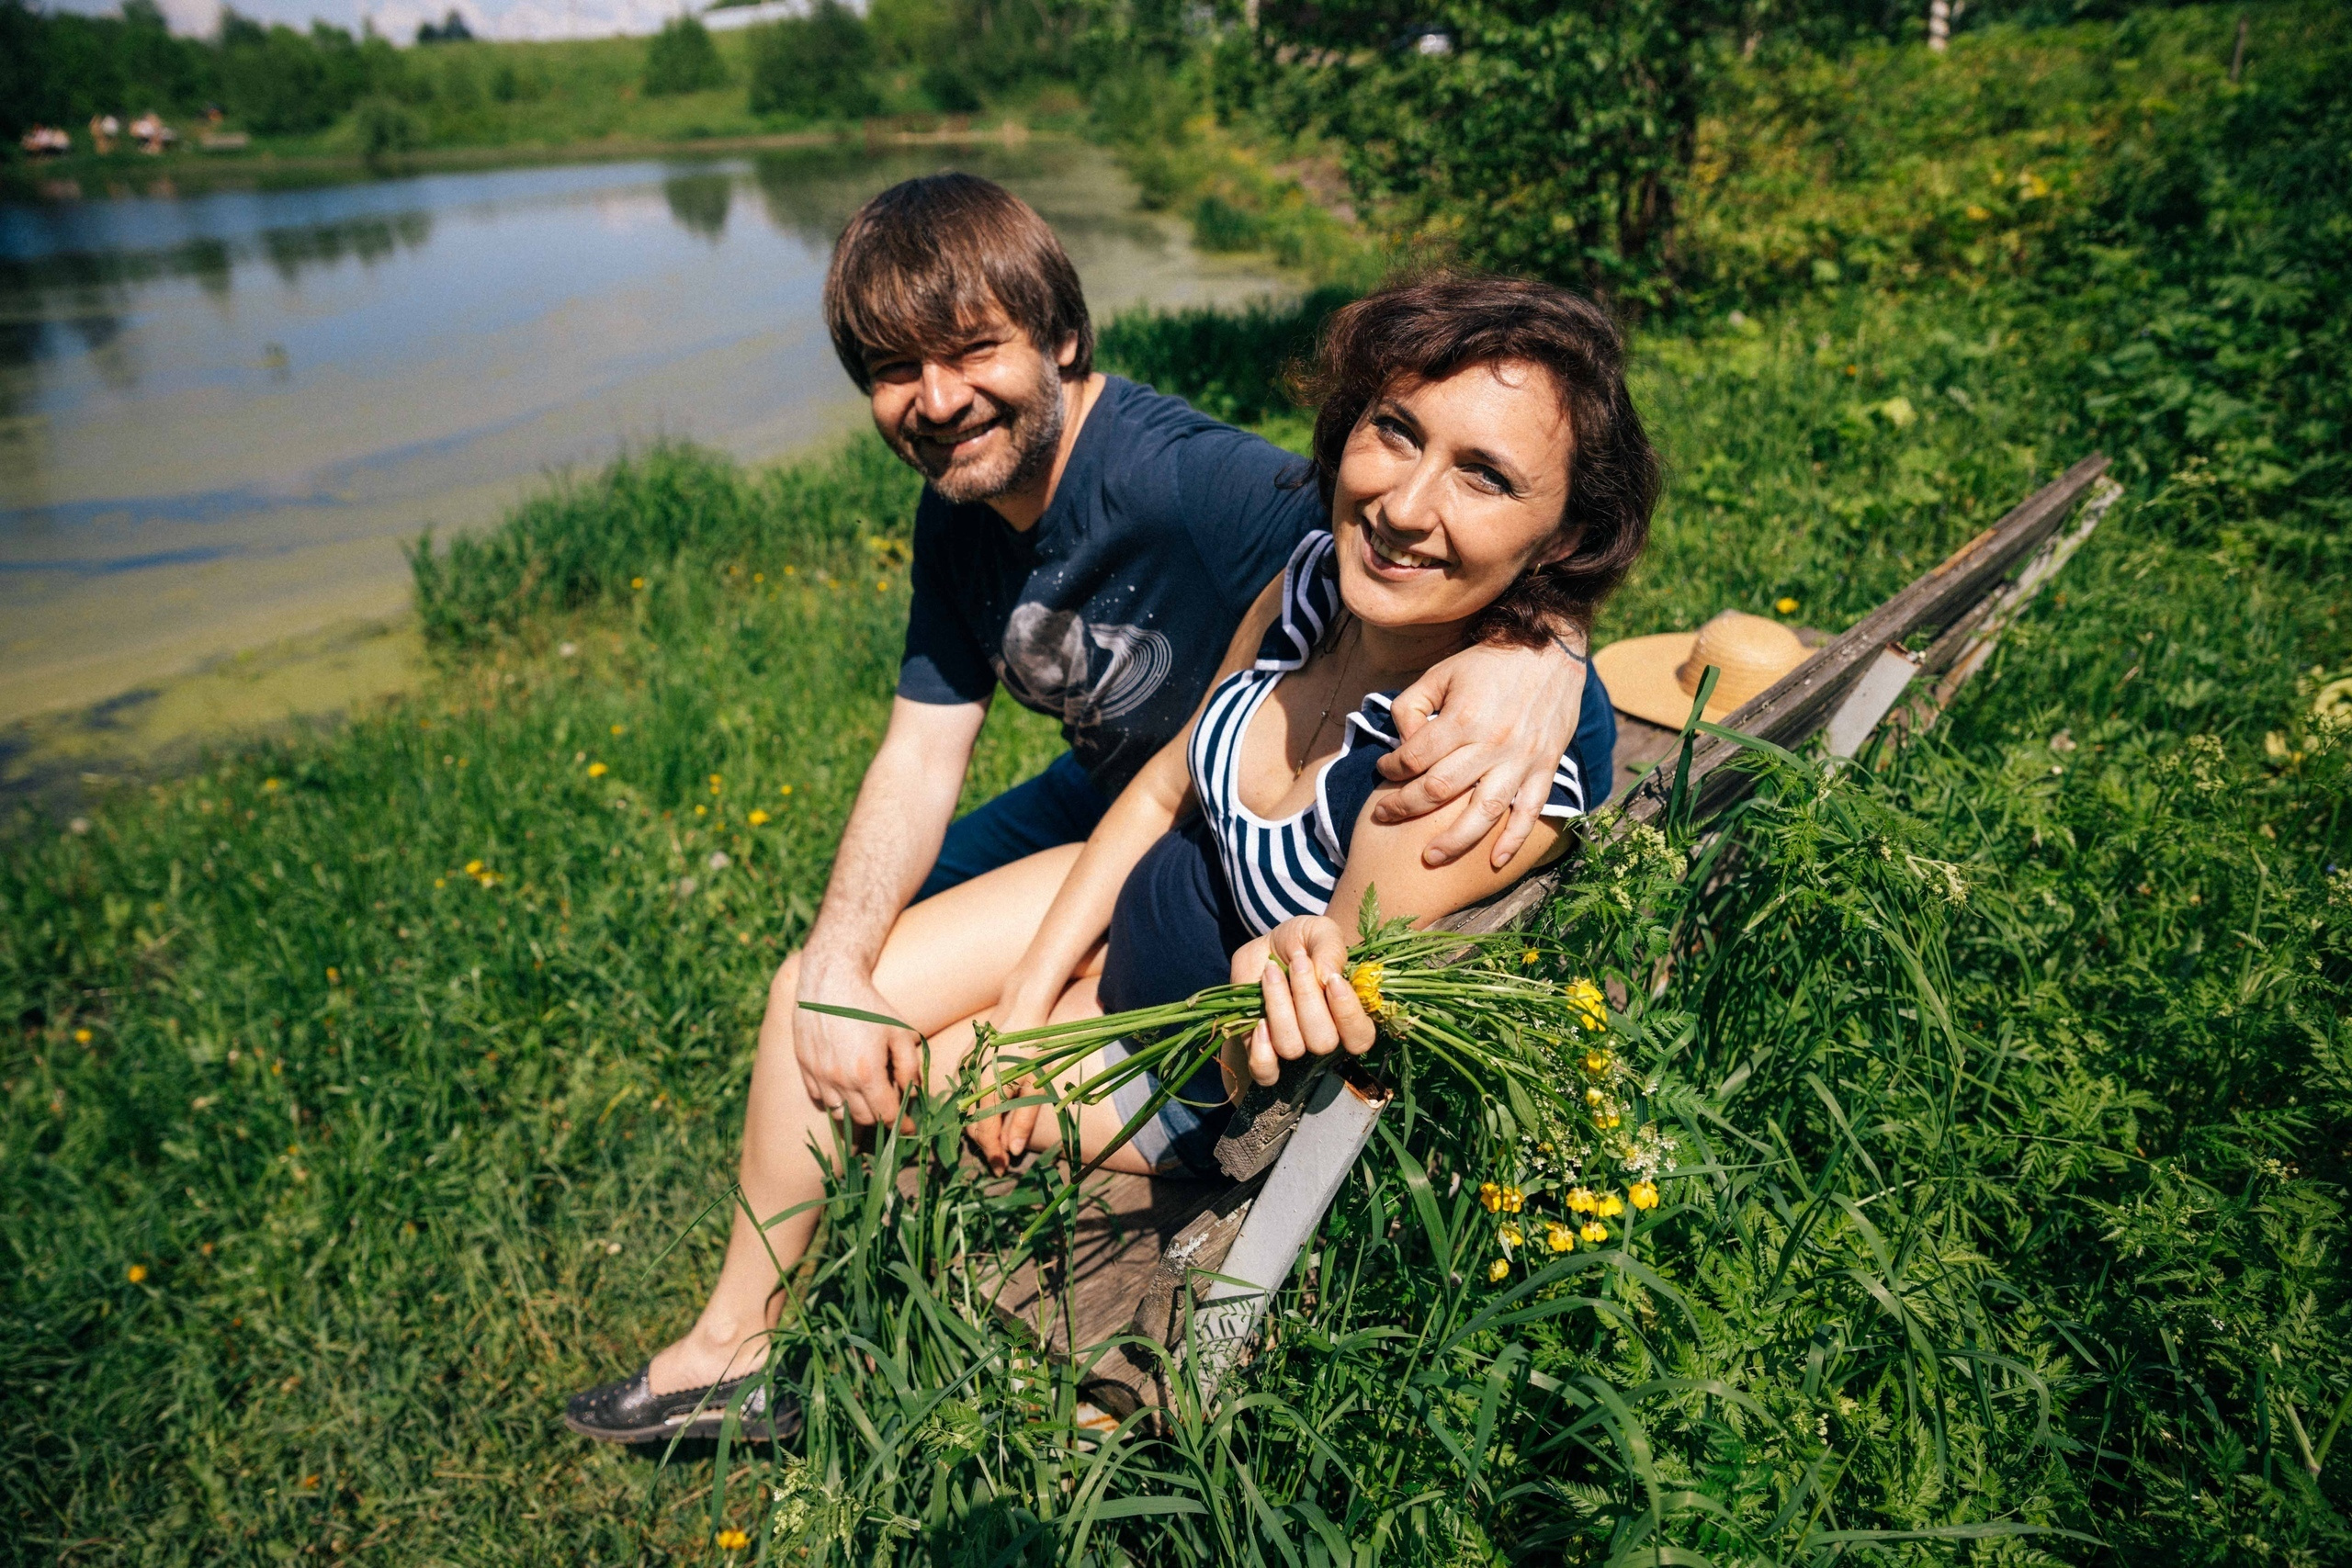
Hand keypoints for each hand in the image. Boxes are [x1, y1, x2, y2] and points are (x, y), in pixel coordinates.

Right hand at [793, 962, 918, 1126]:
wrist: (830, 981)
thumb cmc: (869, 1006)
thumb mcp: (900, 1032)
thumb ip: (910, 1066)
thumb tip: (912, 1093)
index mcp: (867, 1073)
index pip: (885, 1115)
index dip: (901, 1125)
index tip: (910, 1128)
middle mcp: (840, 1080)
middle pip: (863, 1118)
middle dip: (880, 1117)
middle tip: (890, 1107)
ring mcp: (818, 1075)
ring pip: (839, 1113)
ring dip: (856, 1111)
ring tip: (867, 1099)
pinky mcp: (804, 1067)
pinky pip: (819, 1097)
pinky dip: (834, 1099)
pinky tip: (845, 1087)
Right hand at [965, 984, 1055, 1174]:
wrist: (1021, 1010)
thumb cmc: (1036, 1049)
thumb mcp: (1037, 1086)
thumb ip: (1023, 1119)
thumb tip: (1013, 1151)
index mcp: (990, 1090)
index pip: (986, 1133)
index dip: (992, 1155)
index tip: (1000, 1170)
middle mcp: (972, 1083)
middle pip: (972, 1126)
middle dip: (985, 1144)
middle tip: (1000, 1158)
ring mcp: (965, 1072)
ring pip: (966, 1111)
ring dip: (978, 1127)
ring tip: (995, 1139)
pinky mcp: (964, 1063)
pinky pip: (965, 1093)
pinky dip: (974, 1107)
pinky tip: (986, 1111)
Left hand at [1227, 917, 1375, 1087]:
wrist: (1264, 945)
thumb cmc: (1301, 942)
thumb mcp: (1320, 931)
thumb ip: (1331, 948)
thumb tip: (1328, 976)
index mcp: (1347, 1016)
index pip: (1360, 1038)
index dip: (1348, 1014)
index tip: (1333, 980)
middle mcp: (1323, 1036)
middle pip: (1323, 1042)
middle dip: (1308, 998)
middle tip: (1298, 963)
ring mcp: (1291, 1045)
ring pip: (1292, 1047)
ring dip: (1280, 1007)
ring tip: (1272, 972)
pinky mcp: (1260, 1049)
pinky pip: (1264, 1071)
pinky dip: (1261, 1050)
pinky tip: (1260, 1020)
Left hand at [1374, 638, 1582, 869]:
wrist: (1551, 650)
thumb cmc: (1489, 663)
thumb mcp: (1441, 672)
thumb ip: (1411, 705)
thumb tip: (1402, 743)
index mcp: (1463, 718)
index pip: (1414, 757)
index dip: (1391, 769)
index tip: (1384, 770)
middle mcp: (1491, 743)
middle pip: (1439, 790)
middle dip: (1405, 807)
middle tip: (1384, 815)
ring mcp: (1521, 759)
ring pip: (1483, 812)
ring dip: (1454, 840)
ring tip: (1430, 858)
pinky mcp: (1545, 767)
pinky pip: (1529, 812)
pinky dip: (1513, 840)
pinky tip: (1495, 862)